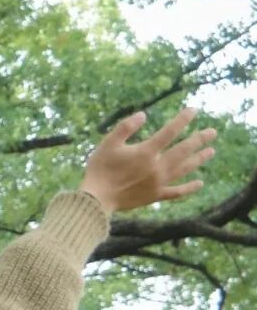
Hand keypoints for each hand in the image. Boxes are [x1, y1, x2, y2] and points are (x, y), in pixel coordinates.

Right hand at [78, 107, 216, 214]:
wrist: (96, 198)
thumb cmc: (100, 169)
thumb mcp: (108, 143)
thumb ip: (126, 127)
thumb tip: (143, 114)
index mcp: (146, 152)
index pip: (170, 132)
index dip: (182, 119)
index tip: (193, 110)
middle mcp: (157, 167)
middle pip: (183, 150)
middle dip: (199, 139)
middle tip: (213, 132)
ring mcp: (158, 182)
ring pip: (184, 169)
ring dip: (199, 159)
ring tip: (211, 152)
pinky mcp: (155, 195)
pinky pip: (176, 192)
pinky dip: (188, 188)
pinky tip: (199, 183)